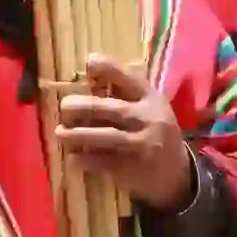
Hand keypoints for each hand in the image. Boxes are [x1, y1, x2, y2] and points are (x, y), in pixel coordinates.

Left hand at [55, 54, 193, 210]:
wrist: (176, 174)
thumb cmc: (151, 131)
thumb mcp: (146, 107)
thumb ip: (122, 90)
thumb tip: (88, 68)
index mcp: (151, 99)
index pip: (131, 78)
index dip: (110, 68)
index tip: (89, 62)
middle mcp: (149, 119)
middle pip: (112, 109)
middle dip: (83, 107)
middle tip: (64, 107)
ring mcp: (142, 145)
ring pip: (106, 136)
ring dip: (77, 135)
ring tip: (60, 133)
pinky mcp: (133, 169)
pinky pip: (103, 162)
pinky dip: (83, 160)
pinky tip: (71, 158)